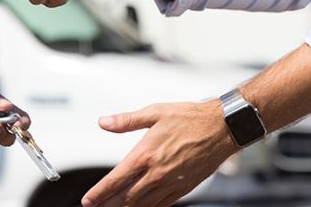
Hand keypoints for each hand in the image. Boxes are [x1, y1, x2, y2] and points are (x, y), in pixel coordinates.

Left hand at [82, 101, 238, 206]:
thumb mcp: (155, 112)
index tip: (88, 200)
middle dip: (107, 204)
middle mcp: (156, 173)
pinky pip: (161, 205)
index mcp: (146, 154)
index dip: (99, 193)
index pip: (115, 180)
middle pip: (125, 197)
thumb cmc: (190, 118)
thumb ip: (126, 120)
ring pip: (142, 205)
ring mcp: (171, 183)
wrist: (222, 128)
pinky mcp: (183, 188)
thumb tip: (104, 122)